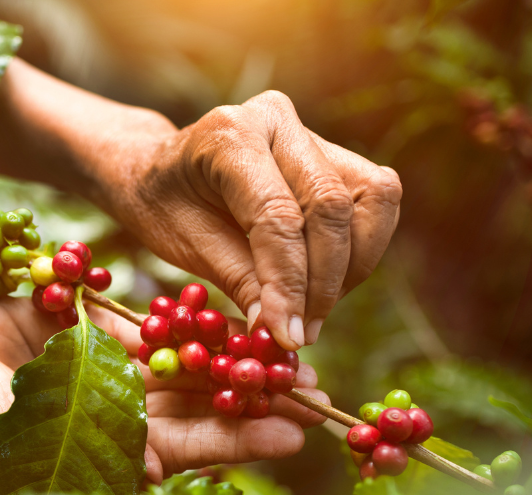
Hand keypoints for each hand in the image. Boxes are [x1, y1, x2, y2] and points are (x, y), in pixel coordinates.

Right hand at [0, 289, 327, 482]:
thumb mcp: (13, 439)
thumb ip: (82, 451)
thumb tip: (157, 474)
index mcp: (98, 457)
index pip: (183, 452)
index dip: (238, 442)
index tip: (295, 431)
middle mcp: (107, 420)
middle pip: (193, 409)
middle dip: (249, 400)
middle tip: (314, 388)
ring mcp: (96, 375)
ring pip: (176, 365)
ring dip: (227, 357)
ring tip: (284, 345)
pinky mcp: (81, 333)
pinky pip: (142, 326)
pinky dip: (181, 320)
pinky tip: (227, 310)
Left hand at [107, 90, 401, 349]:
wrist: (157, 171)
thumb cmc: (164, 207)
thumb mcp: (184, 246)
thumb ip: (238, 281)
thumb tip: (284, 333)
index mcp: (229, 135)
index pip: (277, 216)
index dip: (289, 283)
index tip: (287, 336)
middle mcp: (277, 121)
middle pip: (331, 205)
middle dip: (324, 282)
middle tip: (301, 333)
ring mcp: (311, 132)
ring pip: (372, 200)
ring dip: (351, 268)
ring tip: (311, 312)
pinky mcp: (336, 153)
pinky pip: (373, 203)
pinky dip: (358, 252)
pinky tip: (321, 285)